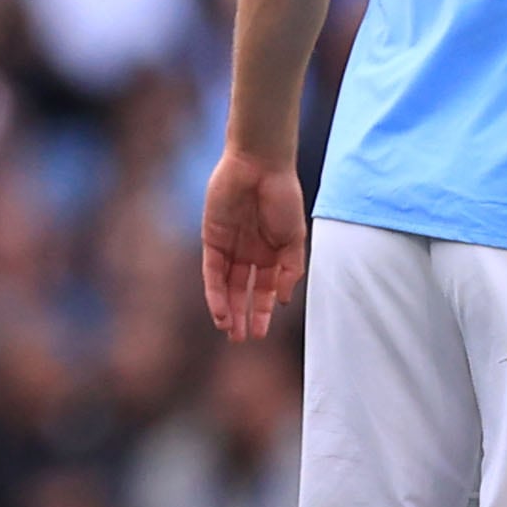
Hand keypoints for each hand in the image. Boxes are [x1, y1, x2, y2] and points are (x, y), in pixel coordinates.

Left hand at [198, 147, 306, 340]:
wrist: (260, 167)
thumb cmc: (282, 197)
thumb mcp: (295, 238)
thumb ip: (290, 269)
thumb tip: (282, 300)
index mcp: (270, 253)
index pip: (263, 289)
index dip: (261, 311)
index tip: (261, 333)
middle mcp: (248, 253)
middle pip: (242, 291)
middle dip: (242, 316)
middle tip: (242, 340)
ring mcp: (230, 247)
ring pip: (225, 286)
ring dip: (227, 310)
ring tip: (230, 332)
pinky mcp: (212, 239)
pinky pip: (212, 272)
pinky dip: (215, 293)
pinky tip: (220, 312)